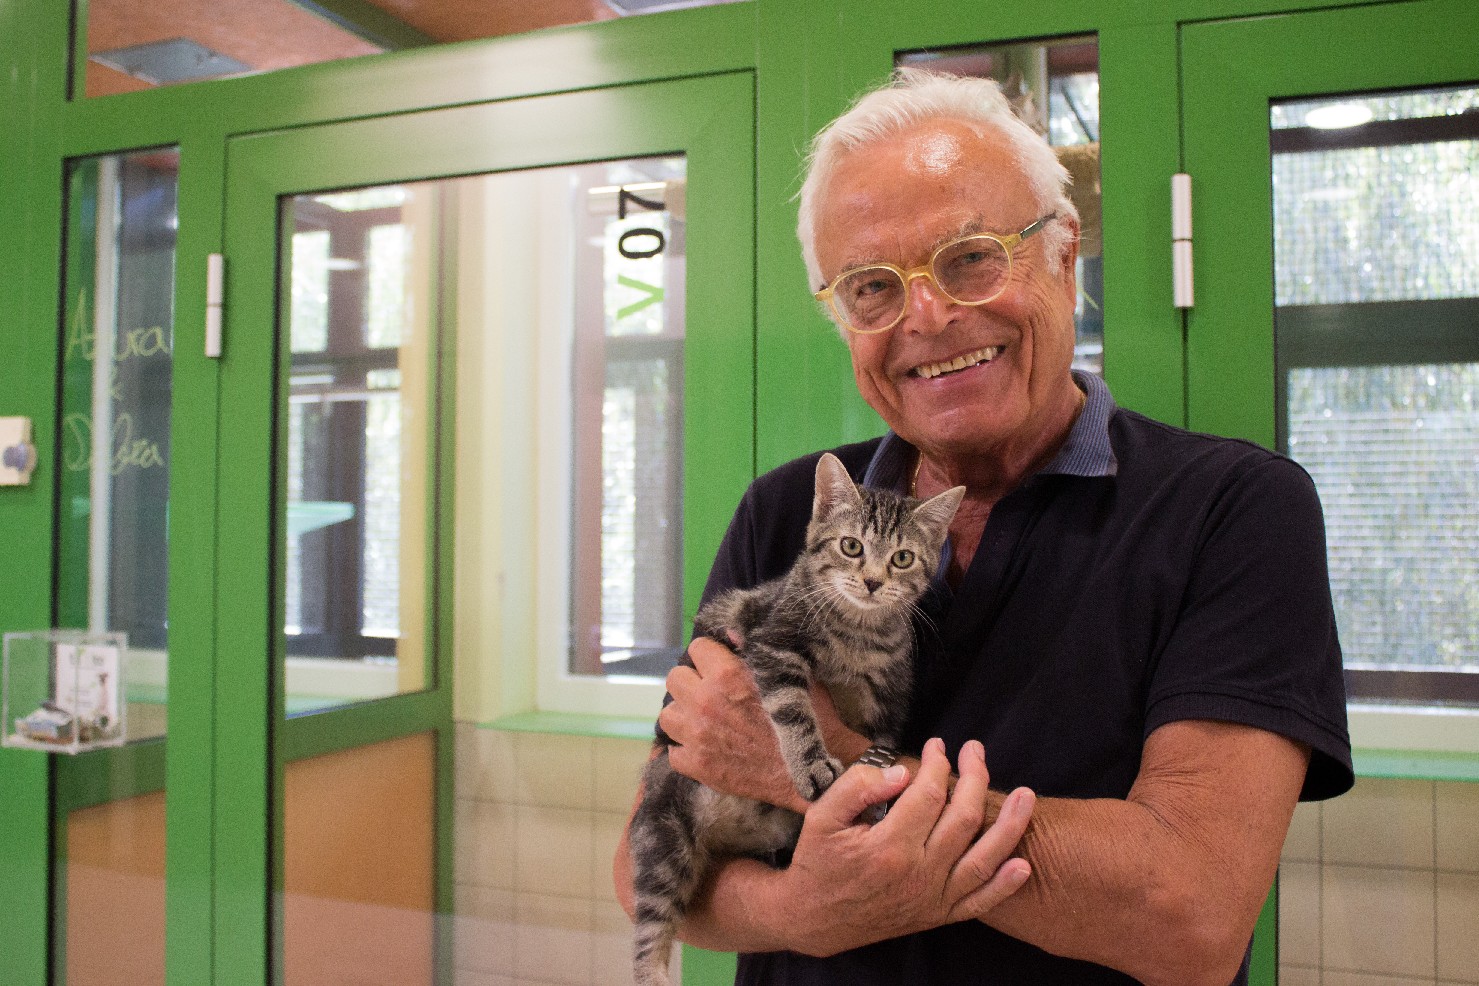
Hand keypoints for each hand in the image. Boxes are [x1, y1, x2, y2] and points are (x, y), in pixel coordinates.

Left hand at [659, 637, 809, 811]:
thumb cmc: (808, 721)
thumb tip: (732, 632)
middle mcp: (705, 702)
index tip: (719, 664)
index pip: (696, 648)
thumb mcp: (792, 676)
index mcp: (727, 675)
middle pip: (675, 678)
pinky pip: (673, 752)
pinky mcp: (697, 766)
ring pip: (668, 715)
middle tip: (709, 692)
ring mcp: (697, 736)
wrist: (810, 774)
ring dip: (684, 716)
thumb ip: (758, 653)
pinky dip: (687, 750)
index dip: (709, 655)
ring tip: (704, 721)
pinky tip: (706, 748)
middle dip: (692, 682)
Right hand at [767, 737, 1034, 956]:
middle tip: (973, 749)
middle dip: (975, 776)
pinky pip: (981, 903)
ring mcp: (933, 898)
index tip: (937, 745)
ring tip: (1026, 795)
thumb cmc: (818, 863)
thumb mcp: (821, 817)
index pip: (930, 794)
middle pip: (964, 818)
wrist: (814, 920)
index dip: (938, 763)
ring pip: (984, 858)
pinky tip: (1023, 864)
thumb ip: (857, 788)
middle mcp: (918, 874)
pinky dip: (1005, 886)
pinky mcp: (939, 915)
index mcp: (889, 847)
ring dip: (1011, 825)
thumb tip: (900, 772)